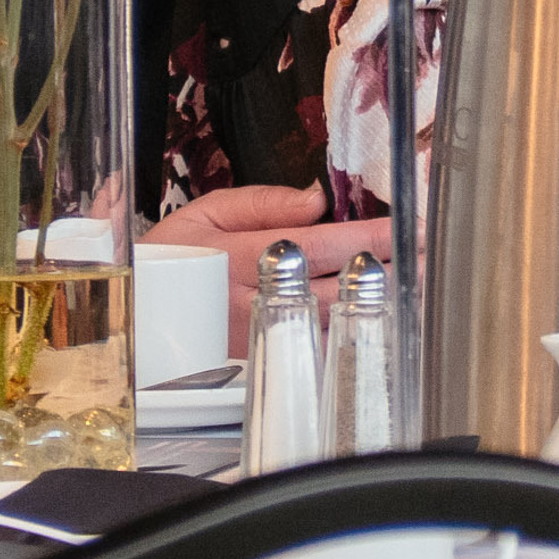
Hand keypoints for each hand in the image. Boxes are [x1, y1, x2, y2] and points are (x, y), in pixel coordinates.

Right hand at [145, 183, 393, 351]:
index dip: (367, 237)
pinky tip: (377, 322)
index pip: (321, 244)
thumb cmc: (171, 259)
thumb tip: (316, 198)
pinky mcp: (256, 360)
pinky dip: (347, 335)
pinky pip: (311, 348)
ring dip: (374, 305)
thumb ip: (263, 202)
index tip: (407, 228)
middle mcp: (253, 299)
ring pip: (328, 322)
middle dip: (385, 272)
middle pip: (334, 286)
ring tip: (416, 287)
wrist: (130, 313)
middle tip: (429, 259)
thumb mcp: (207, 214)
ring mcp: (257, 335)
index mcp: (242, 256)